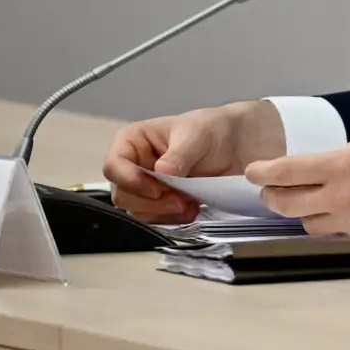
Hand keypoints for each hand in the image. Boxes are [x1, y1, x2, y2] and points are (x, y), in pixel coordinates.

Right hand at [104, 99, 286, 223]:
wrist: (235, 146)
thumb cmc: (211, 130)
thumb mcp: (197, 134)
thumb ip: (179, 154)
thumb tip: (162, 171)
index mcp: (132, 141)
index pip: (114, 166)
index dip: (131, 181)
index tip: (157, 189)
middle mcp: (133, 165)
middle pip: (123, 194)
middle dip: (152, 202)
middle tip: (180, 200)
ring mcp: (144, 186)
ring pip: (137, 211)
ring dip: (163, 213)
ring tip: (189, 204)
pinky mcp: (159, 202)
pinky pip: (154, 219)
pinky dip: (172, 219)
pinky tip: (192, 209)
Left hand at [244, 139, 349, 235]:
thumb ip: (330, 160)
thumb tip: (302, 171)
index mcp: (341, 165)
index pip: (286, 171)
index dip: (262, 172)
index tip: (252, 171)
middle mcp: (340, 194)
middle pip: (284, 203)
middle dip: (271, 194)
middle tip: (270, 188)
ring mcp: (349, 218)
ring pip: (303, 221)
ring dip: (298, 210)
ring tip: (305, 199)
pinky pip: (328, 230)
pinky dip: (323, 220)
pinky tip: (331, 209)